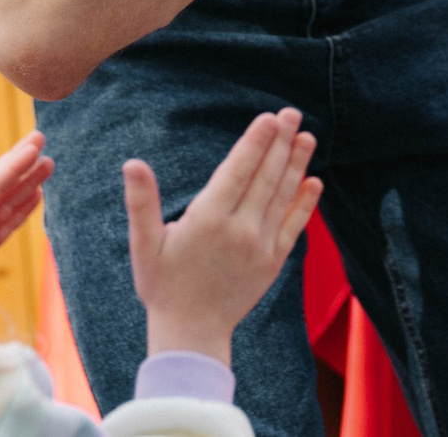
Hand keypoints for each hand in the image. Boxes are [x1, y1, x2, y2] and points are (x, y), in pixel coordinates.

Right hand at [124, 109, 322, 367]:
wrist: (191, 335)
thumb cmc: (162, 286)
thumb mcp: (144, 245)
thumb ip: (141, 202)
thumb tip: (132, 163)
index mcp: (208, 220)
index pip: (238, 171)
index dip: (255, 142)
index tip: (270, 118)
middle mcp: (240, 230)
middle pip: (265, 178)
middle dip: (280, 143)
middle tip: (293, 114)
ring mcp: (260, 248)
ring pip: (282, 197)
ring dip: (296, 165)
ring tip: (307, 137)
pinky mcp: (273, 263)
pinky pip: (293, 227)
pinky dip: (305, 204)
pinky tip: (314, 182)